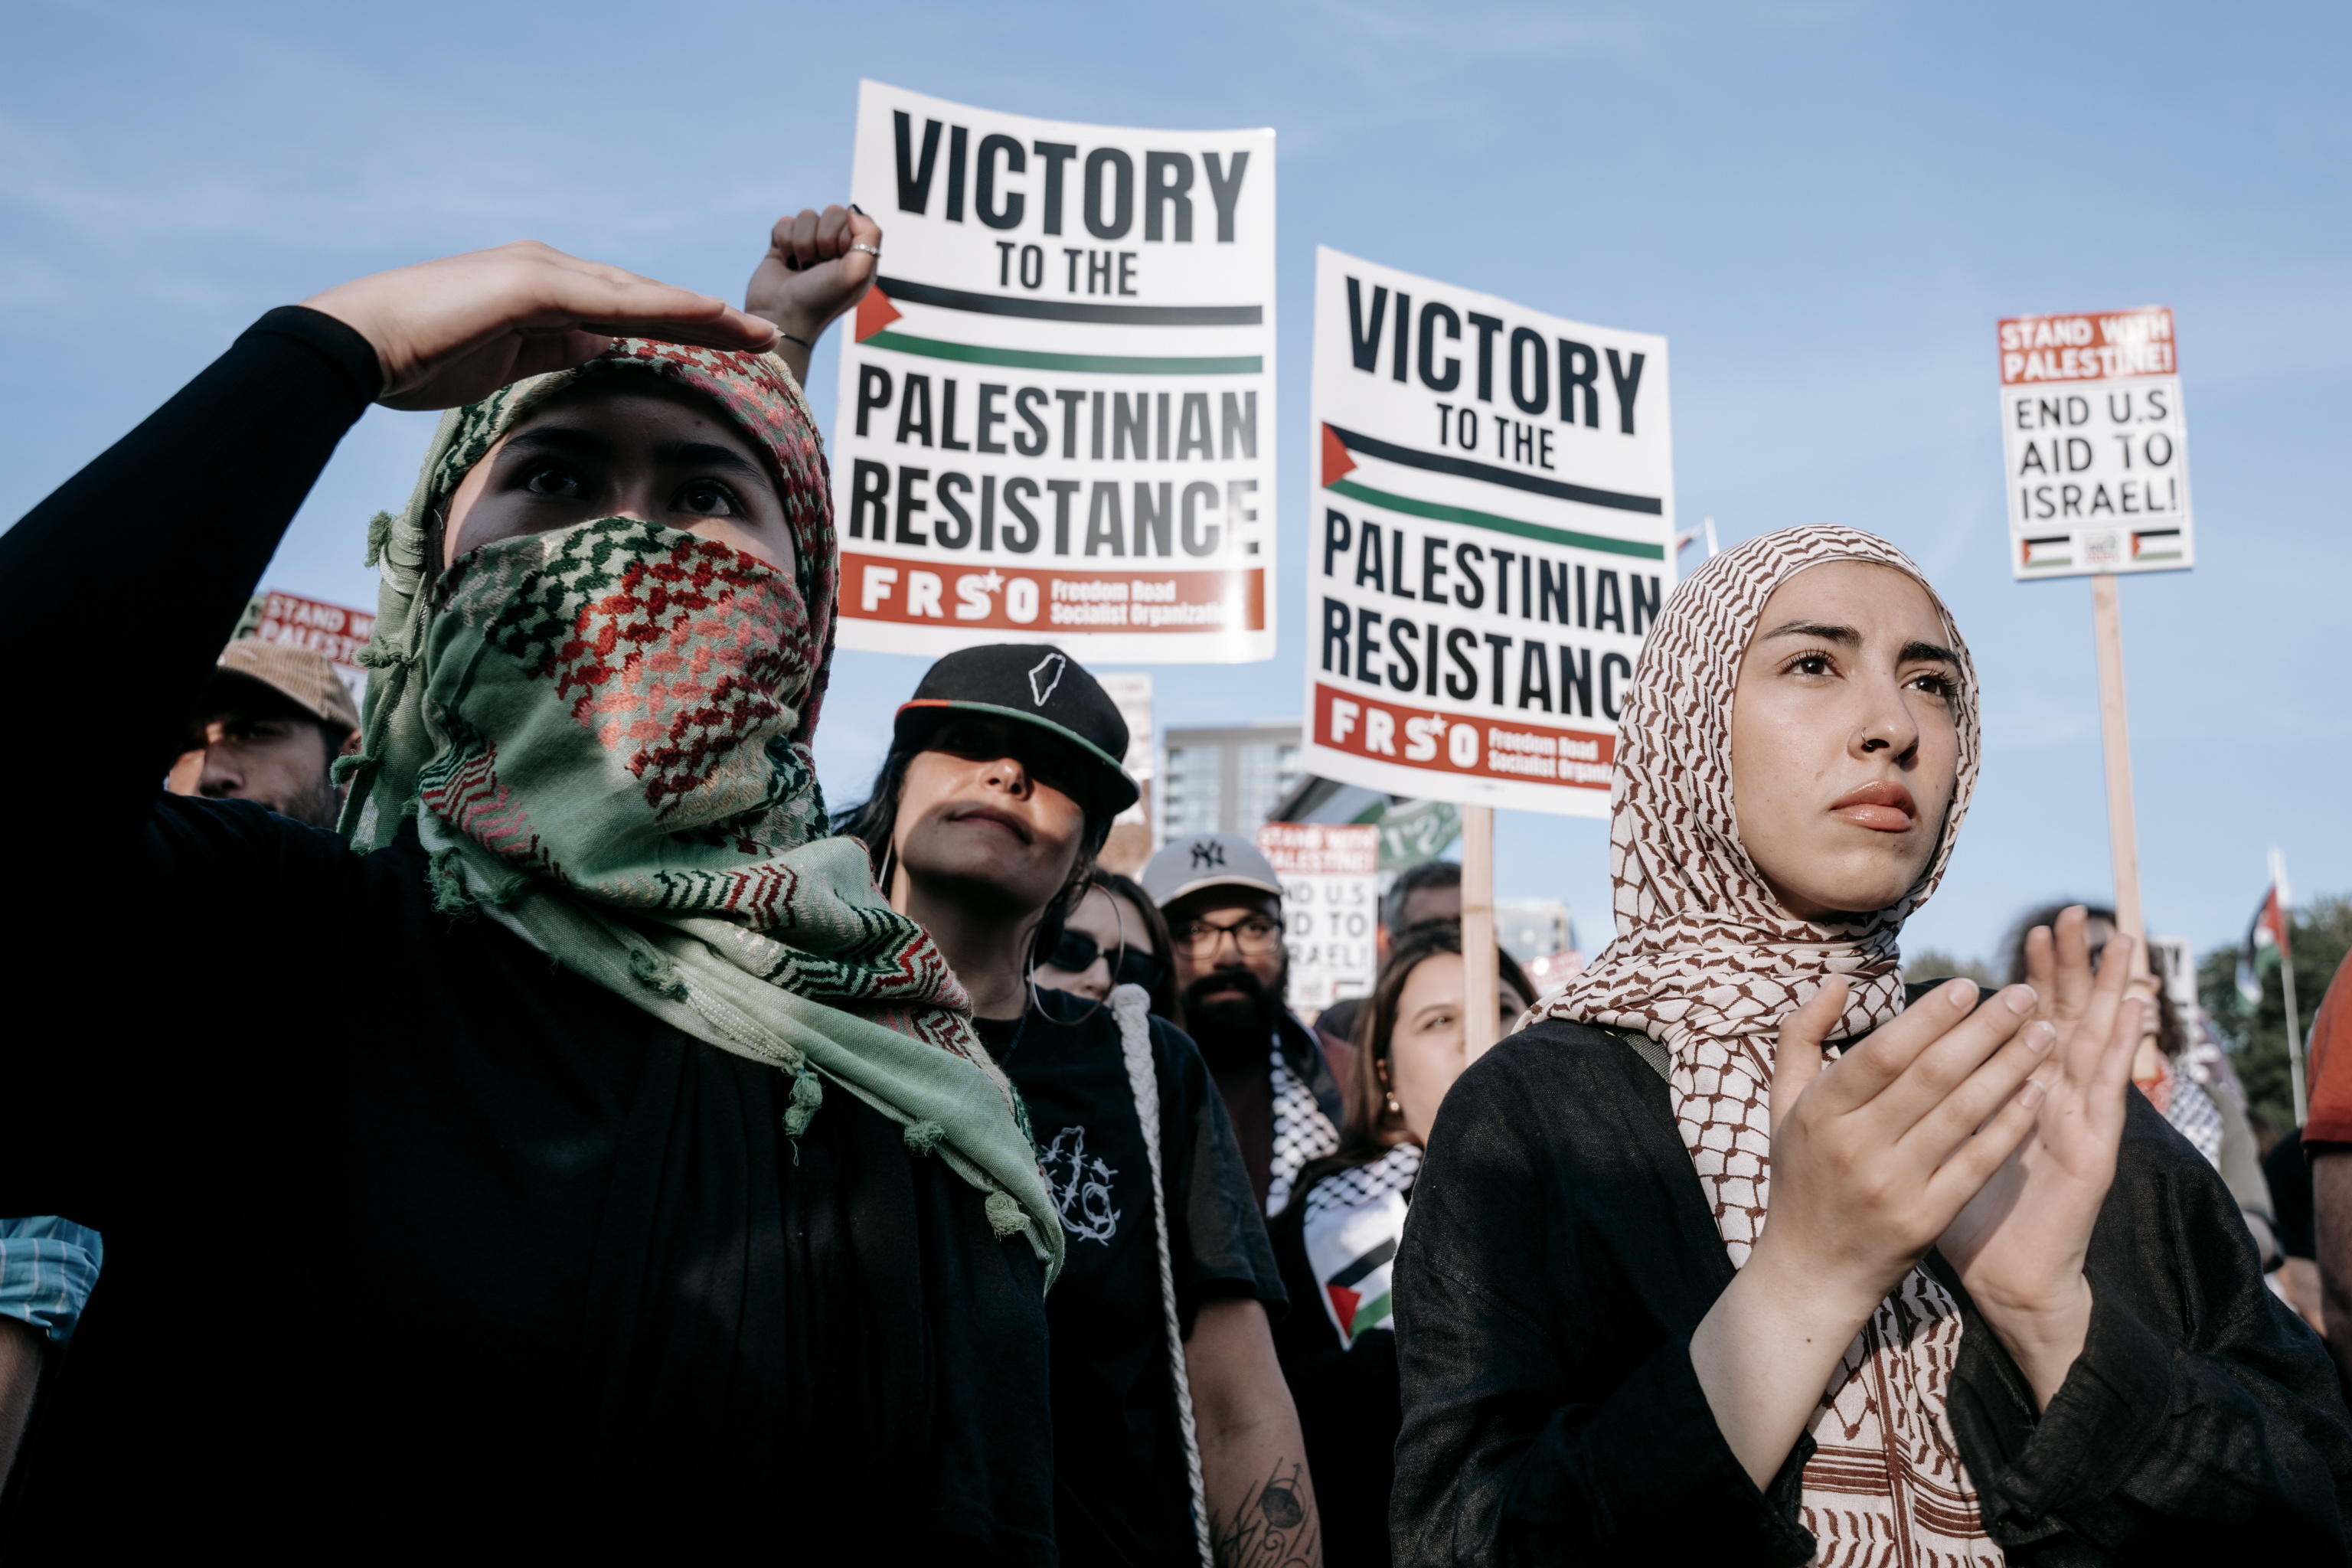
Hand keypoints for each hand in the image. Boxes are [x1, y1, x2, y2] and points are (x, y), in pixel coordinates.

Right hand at [302, 241, 778, 410]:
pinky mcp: (532, 285)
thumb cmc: (416, 362)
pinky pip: (615, 299)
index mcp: (544, 293)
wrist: (358, 347)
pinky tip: (710, 316)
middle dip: (708, 319)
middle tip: (764, 336)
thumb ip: (550, 351)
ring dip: (703, 313)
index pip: (630, 312)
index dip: (684, 329)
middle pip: (648, 297)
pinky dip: (666, 307)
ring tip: (757, 331)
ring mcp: (543, 272)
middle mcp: (551, 272)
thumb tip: (593, 351)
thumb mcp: (502, 364)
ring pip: (642, 294)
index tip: (731, 350)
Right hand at [744, 205, 882, 381]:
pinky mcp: (784, 245)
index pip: (855, 218)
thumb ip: (870, 236)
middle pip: (831, 212)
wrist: (781, 318)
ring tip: (802, 269)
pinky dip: (783, 242)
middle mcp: (836, 248)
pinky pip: (784, 222)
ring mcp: (810, 245)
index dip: (842, 237)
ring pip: (806, 216)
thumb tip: (853, 210)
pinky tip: (786, 263)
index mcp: (858, 254)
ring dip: (801, 244)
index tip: (837, 262)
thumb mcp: (857, 273)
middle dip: (821, 240)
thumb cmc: (822, 300)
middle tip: (818, 268)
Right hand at [1753, 975, 2054, 1322]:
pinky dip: (2010, 1124)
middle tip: (2025, 995)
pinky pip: (1978, 1161)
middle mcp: (1855, 1147)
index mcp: (1819, 1113)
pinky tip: (2038, 1091)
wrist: (1811, 1270)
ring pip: (1963, 1114)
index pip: (1883, 1053)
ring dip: (2010, 1068)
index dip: (1930, 1017)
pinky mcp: (1926, 1219)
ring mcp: (1893, 1186)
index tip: (1970, 985)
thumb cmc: (1802, 1174)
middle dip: (1985, 1030)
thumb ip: (1800, 1037)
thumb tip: (1837, 981)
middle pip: (1931, 1076)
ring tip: (2044, 1032)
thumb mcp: (1784, 1104)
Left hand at [1937, 908, 2139, 1404]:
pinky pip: (2109, 1090)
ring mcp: (2077, 1121)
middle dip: (2071, 968)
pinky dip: (2122, 1048)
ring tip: (2119, 941)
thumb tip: (1886, 1059)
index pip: (2024, 1024)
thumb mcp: (1934, 1144)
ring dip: (2108, 992)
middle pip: (2064, 1019)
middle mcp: (2051, 1100)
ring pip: (2095, 1042)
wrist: (2006, 1278)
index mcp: (2012, 1096)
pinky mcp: (2096, 1147)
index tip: (2032, 931)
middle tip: (2073, 915)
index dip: (2034, 978)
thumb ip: (1921, 1101)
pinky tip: (2133, 1009)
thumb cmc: (1964, 1212)